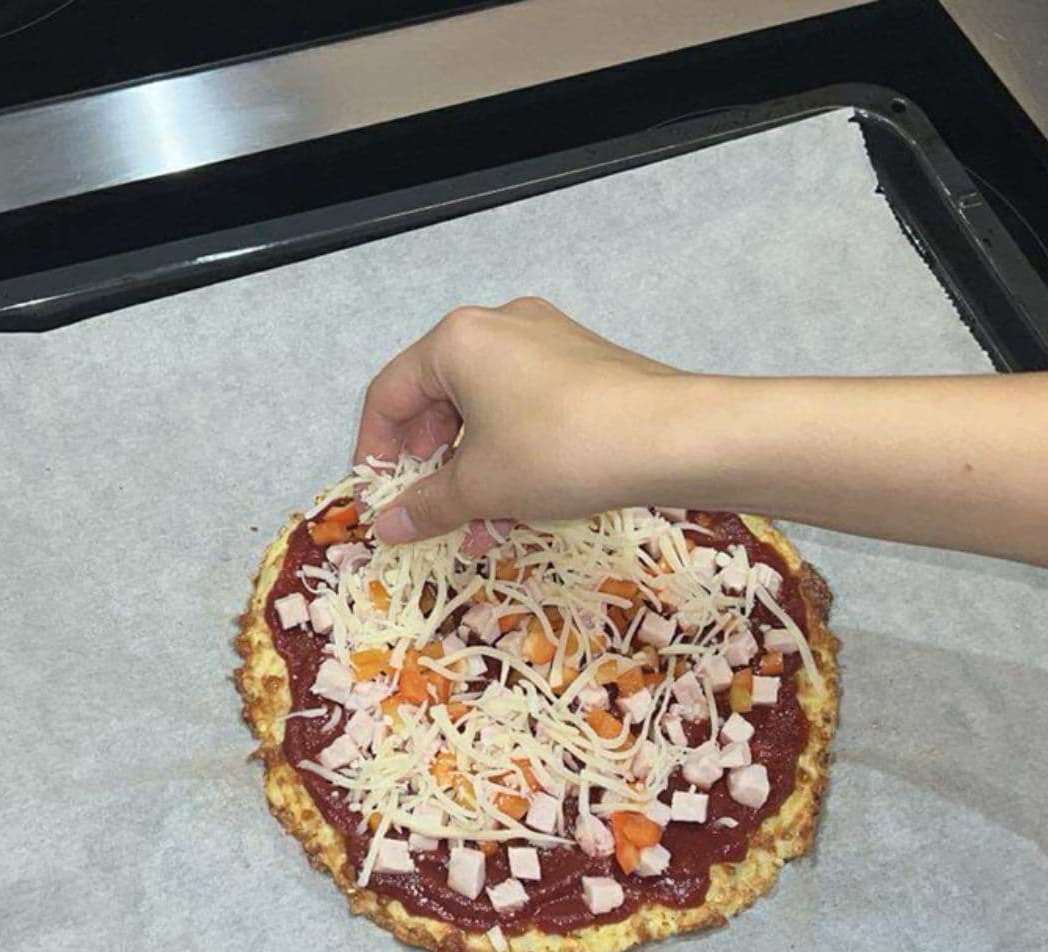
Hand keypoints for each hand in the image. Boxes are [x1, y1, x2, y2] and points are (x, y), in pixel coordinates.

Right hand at [355, 297, 682, 548]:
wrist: (673, 438)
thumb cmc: (560, 451)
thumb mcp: (483, 486)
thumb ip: (427, 504)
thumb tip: (387, 526)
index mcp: (458, 340)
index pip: (390, 394)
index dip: (374, 452)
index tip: (377, 499)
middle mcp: (501, 326)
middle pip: (440, 400)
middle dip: (431, 467)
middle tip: (430, 514)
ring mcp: (549, 342)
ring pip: (488, 411)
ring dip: (475, 472)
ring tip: (478, 528)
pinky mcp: (587, 366)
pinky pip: (529, 411)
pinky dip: (514, 456)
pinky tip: (521, 508)